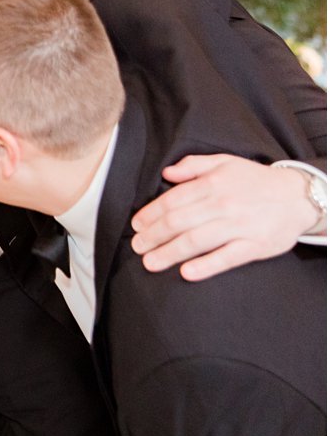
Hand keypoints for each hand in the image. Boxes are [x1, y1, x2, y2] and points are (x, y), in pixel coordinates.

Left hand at [131, 154, 319, 281]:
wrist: (299, 197)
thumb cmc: (256, 181)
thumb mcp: (224, 163)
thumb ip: (193, 165)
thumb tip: (167, 173)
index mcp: (212, 184)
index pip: (172, 201)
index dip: (151, 214)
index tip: (137, 225)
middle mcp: (223, 205)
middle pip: (179, 222)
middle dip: (153, 236)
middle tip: (138, 246)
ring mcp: (239, 226)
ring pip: (197, 241)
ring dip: (169, 253)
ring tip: (150, 262)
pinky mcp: (255, 246)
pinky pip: (226, 258)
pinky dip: (206, 266)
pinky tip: (186, 272)